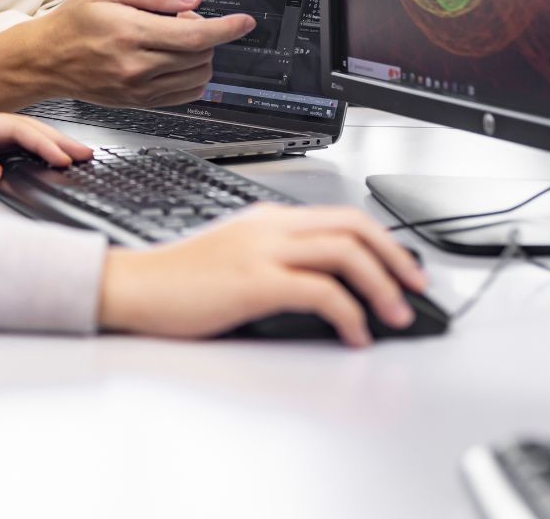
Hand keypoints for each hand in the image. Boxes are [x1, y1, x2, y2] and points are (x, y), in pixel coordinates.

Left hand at [0, 107, 91, 186]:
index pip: (14, 128)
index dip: (42, 142)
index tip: (62, 158)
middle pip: (25, 127)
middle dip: (57, 139)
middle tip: (87, 153)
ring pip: (22, 135)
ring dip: (49, 144)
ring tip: (76, 155)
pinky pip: (12, 146)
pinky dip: (34, 151)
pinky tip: (47, 159)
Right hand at [27, 0, 256, 106]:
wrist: (46, 58)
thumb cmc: (75, 21)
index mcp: (130, 33)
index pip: (194, 35)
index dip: (225, 28)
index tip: (244, 22)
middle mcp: (136, 66)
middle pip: (200, 55)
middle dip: (204, 34)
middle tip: (180, 18)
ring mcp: (138, 89)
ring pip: (197, 76)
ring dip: (200, 55)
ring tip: (172, 39)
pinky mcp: (139, 103)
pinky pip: (185, 95)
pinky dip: (192, 76)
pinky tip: (174, 60)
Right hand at [98, 205, 428, 347]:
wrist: (133, 287)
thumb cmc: (178, 281)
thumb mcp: (233, 257)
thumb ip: (274, 258)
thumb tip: (325, 287)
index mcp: (267, 218)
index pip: (341, 215)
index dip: (382, 240)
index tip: (403, 268)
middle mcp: (269, 226)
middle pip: (353, 225)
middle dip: (395, 257)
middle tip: (416, 288)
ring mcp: (262, 251)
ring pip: (345, 252)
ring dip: (382, 285)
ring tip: (396, 316)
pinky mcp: (254, 282)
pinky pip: (321, 291)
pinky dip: (349, 314)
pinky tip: (355, 335)